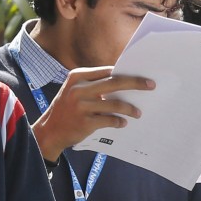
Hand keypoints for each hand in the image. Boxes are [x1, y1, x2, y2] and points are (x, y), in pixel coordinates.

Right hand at [32, 66, 154, 161]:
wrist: (50, 130)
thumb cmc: (67, 109)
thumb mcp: (75, 90)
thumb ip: (94, 84)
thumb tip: (124, 80)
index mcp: (77, 76)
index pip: (108, 71)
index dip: (127, 72)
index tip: (143, 74)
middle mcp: (79, 89)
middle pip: (115, 83)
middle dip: (136, 83)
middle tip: (151, 86)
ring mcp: (81, 106)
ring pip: (115, 104)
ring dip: (130, 109)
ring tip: (138, 113)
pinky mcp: (84, 122)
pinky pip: (109, 120)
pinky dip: (119, 122)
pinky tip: (123, 123)